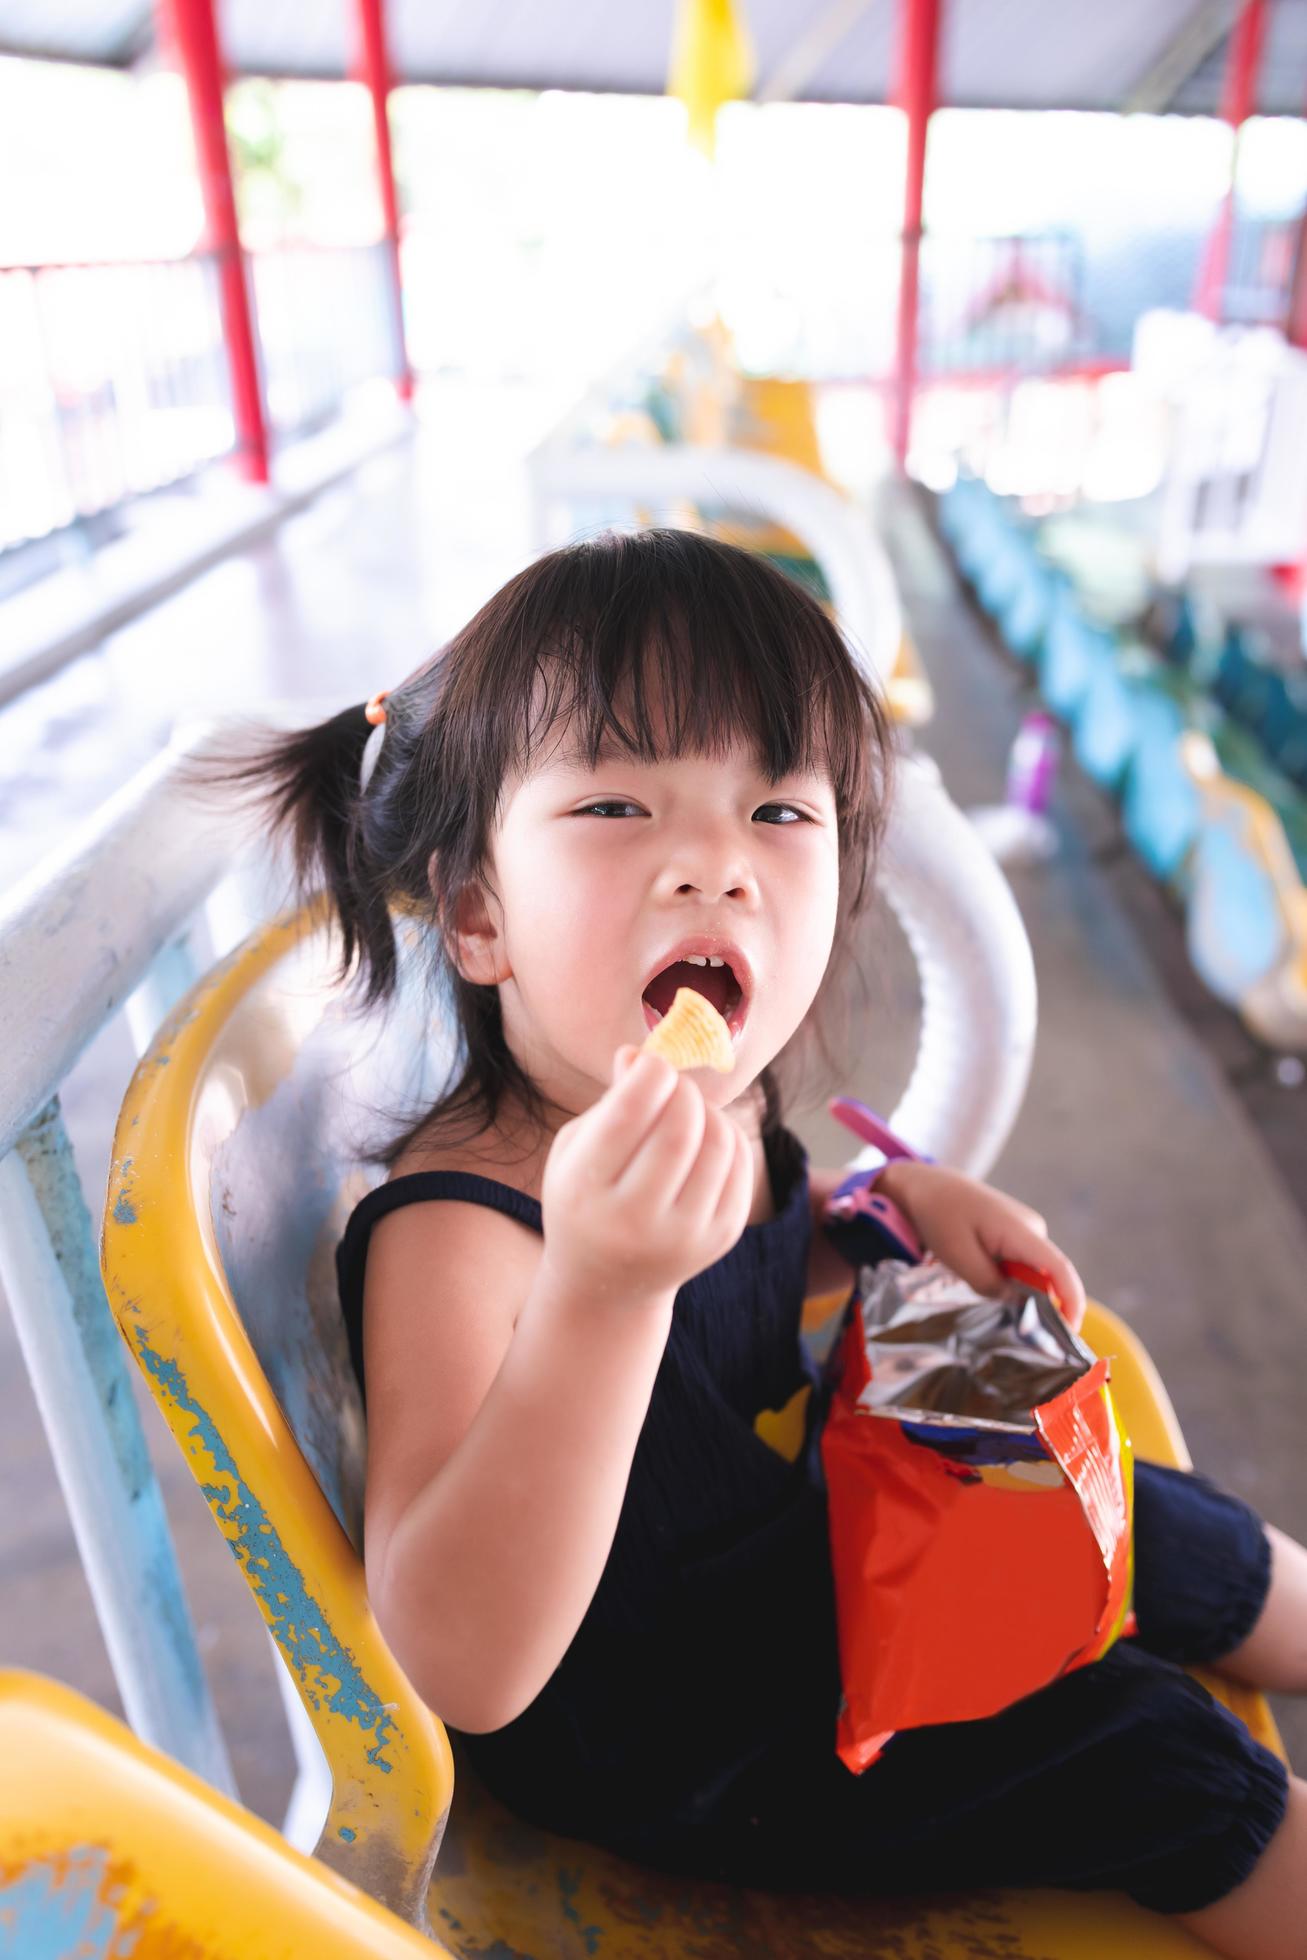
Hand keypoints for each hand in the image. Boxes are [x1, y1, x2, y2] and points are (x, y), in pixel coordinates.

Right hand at [539, 1046, 754, 1305]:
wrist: (608, 1284)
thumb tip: (640, 1054)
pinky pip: (740, 1165)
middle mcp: (633, 1221)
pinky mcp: (720, 1238)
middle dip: (683, 1090)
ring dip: (708, 1111)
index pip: (630, 1113)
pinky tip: (706, 1138)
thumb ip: (610, 1102)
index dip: (651, 1072)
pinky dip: (728, 1136)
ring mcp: (683, 1235)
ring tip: (689, 1111)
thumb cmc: (587, 1198)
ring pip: (717, 1144)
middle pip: (679, 1129)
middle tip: (674, 1086)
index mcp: (585, 1190)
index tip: (652, 1065)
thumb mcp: (577, 1150)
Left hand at [875, 1161, 1086, 1332]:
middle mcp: (1033, 1229)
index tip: (1071, 1332)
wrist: (930, 1185)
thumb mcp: (958, 1255)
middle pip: (1046, 1277)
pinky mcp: (1018, 1233)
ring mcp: (1027, 1230)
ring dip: (1012, 1287)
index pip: (1059, 1268)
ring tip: (974, 1278)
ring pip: (1030, 1273)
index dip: (1071, 1301)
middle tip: (999, 1318)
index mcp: (1021, 1230)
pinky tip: (978, 1269)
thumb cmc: (940, 1215)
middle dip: (1032, 1302)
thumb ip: (989, 1284)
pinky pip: (1021, 1264)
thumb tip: (1019, 1306)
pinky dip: (1006, 1277)